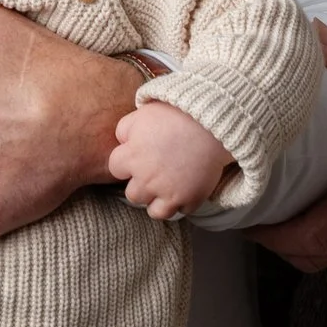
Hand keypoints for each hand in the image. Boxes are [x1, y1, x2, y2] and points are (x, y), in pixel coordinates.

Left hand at [110, 100, 229, 220]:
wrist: (211, 125)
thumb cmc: (176, 115)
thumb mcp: (142, 114)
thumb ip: (124, 130)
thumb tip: (122, 142)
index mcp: (132, 158)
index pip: (115, 169)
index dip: (126, 162)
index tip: (137, 156)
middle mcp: (147, 180)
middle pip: (133, 195)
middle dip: (141, 184)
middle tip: (154, 172)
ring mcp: (169, 193)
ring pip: (154, 211)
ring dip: (158, 200)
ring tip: (167, 186)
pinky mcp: (191, 199)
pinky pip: (181, 211)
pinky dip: (182, 203)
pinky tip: (185, 187)